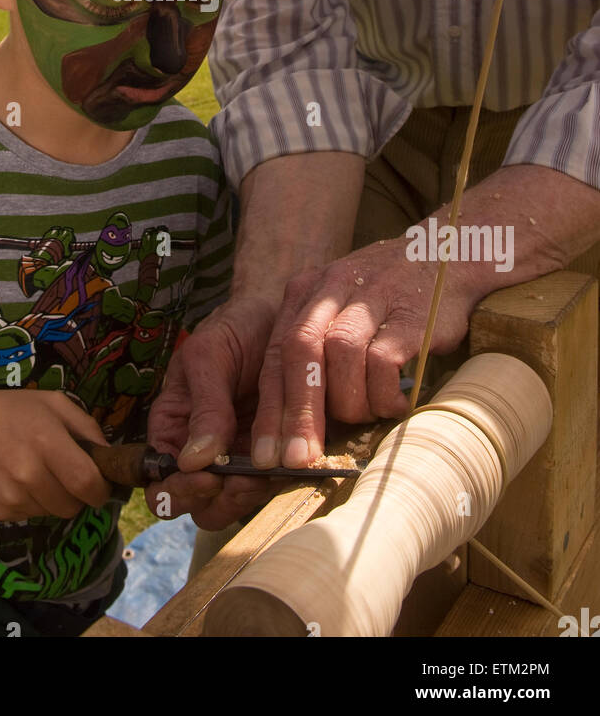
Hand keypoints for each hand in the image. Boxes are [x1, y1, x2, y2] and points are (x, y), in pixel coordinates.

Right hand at [0, 387, 111, 519]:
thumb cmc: (12, 410)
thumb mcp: (55, 404)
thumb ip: (88, 428)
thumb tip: (110, 458)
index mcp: (48, 442)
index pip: (88, 485)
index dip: (100, 490)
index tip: (99, 485)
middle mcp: (29, 474)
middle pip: (71, 506)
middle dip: (76, 495)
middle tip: (63, 474)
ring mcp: (10, 496)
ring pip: (50, 513)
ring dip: (51, 499)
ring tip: (35, 472)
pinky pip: (27, 517)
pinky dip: (29, 504)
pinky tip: (15, 480)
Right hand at [144, 297, 285, 529]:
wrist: (283, 311)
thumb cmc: (236, 327)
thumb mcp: (211, 356)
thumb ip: (204, 406)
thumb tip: (192, 462)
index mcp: (173, 428)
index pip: (161, 484)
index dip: (179, 491)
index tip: (208, 477)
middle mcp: (201, 451)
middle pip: (198, 505)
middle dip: (219, 499)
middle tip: (245, 478)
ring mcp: (239, 457)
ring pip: (234, 505)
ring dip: (250, 496)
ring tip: (271, 470)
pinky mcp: (275, 457)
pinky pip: (271, 487)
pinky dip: (280, 483)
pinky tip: (293, 461)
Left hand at [251, 238, 480, 466]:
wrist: (448, 256)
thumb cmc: (386, 298)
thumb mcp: (340, 310)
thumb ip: (314, 353)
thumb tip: (292, 427)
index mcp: (305, 292)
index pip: (276, 355)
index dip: (271, 409)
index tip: (268, 456)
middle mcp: (331, 288)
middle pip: (299, 352)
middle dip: (298, 413)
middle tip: (299, 459)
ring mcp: (370, 297)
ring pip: (340, 355)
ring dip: (349, 401)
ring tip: (364, 417)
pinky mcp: (409, 314)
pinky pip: (383, 361)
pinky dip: (384, 394)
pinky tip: (394, 404)